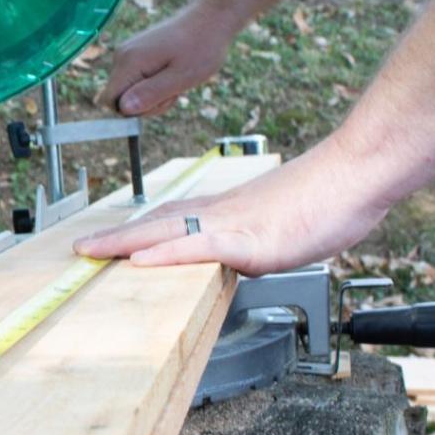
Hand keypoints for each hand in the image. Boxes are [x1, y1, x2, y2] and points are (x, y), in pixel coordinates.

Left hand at [74, 137, 387, 274]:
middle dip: (116, 237)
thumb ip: (255, 237)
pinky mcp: (250, 239)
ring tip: (89, 253)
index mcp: (228, 209)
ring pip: (167, 232)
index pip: (172, 217)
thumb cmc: (327, 198)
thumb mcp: (282, 222)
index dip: (138, 228)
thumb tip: (243, 252)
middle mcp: (221, 212)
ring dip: (125, 243)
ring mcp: (233, 224)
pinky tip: (139, 260)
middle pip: (157, 222)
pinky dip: (167, 254)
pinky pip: (200, 247)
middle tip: (80, 248)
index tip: (111, 237)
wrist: (354, 174)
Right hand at [101, 1, 232, 116]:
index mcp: (129, 61)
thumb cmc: (200, 48)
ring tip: (175, 81)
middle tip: (173, 91)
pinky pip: (136, 81)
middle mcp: (122, 56)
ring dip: (152, 96)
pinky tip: (171, 75)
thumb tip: (124, 109)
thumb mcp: (180, 77)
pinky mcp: (135, 54)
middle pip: (119, 98)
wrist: (209, 19)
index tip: (160, 100)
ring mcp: (127, 53)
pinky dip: (153, 85)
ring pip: (129, 92)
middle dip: (146, 104)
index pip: (111, 101)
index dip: (133, 111)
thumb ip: (151, 93)